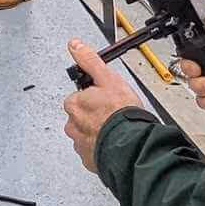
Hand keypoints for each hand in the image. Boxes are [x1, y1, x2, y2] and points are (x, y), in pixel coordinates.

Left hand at [62, 41, 144, 171]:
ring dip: (98, 132)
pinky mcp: (89, 159)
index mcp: (74, 104)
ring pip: (87, 134)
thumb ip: (90, 61)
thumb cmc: (121, 114)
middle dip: (94, 116)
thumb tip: (75, 45)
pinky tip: (114, 142)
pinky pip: (93, 151)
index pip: (79, 97)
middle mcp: (72, 125)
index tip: (106, 100)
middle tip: (113, 115)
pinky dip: (101, 147)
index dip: (94, 97)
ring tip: (115, 130)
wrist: (131, 145)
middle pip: (81, 116)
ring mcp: (80, 143)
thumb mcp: (108, 78)